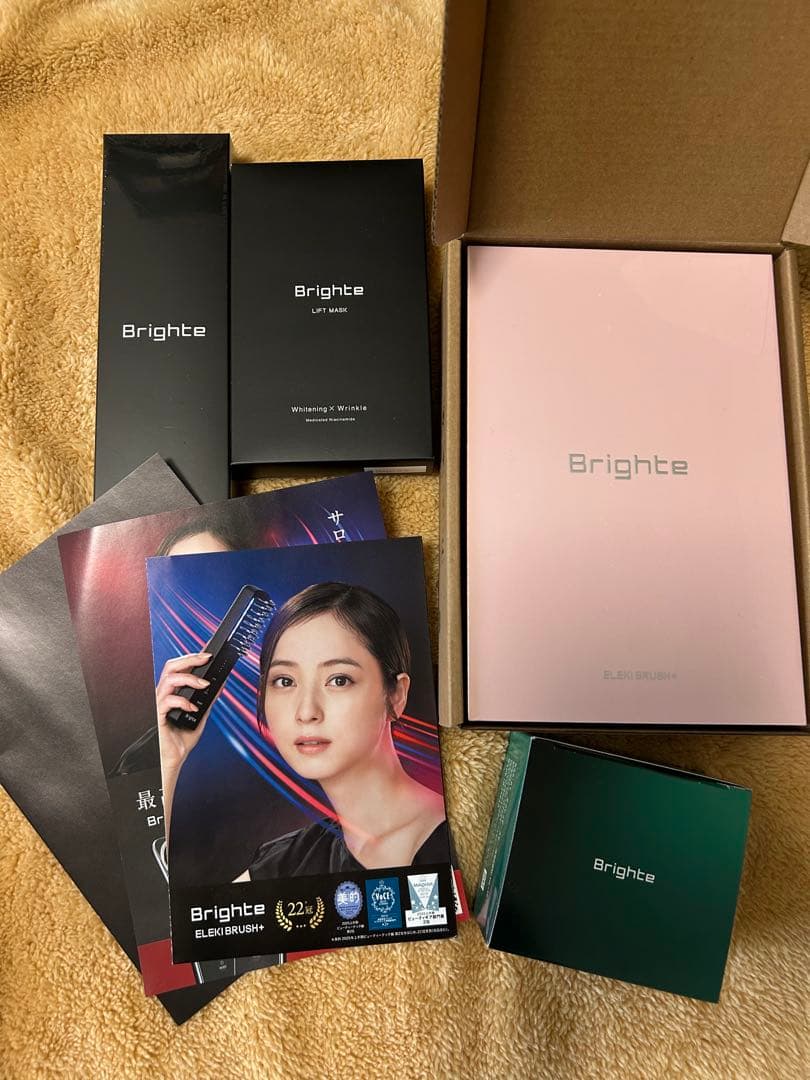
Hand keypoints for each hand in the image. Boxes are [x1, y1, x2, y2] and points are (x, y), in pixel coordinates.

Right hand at [156, 652, 212, 773]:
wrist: (174, 758)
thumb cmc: (182, 738)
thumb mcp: (201, 714)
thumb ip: (208, 699)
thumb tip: (221, 684)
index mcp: (172, 691)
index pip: (179, 668)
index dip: (191, 657)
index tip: (208, 653)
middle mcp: (164, 694)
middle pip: (170, 666)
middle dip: (189, 659)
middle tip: (207, 658)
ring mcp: (158, 704)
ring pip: (168, 679)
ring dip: (189, 679)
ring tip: (204, 685)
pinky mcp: (157, 716)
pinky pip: (166, 701)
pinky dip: (183, 701)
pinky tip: (194, 708)